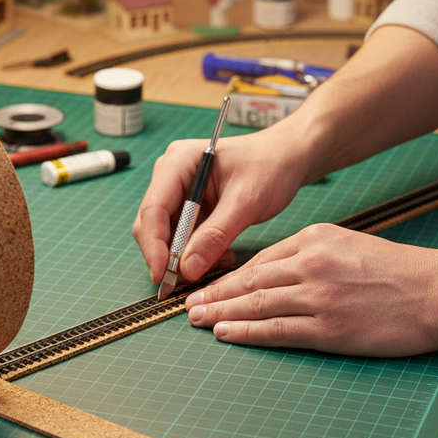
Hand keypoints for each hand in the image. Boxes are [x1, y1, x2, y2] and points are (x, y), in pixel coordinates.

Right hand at [133, 129, 306, 283]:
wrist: (286, 159)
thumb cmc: (269, 167)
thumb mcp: (246, 201)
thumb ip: (216, 235)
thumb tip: (188, 269)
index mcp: (178, 162)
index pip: (152, 208)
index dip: (153, 245)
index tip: (163, 276)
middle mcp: (170, 176)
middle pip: (152, 224)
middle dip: (168, 255)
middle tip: (192, 279)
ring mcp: (178, 192)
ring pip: (165, 236)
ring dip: (186, 257)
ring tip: (220, 261)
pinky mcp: (188, 208)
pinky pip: (182, 238)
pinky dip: (197, 253)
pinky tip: (221, 255)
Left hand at [184, 223, 437, 356]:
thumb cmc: (400, 270)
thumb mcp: (351, 244)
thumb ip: (314, 253)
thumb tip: (279, 270)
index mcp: (316, 239)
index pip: (261, 259)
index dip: (230, 274)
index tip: (208, 282)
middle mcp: (311, 264)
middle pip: (251, 280)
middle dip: (215, 292)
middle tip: (187, 303)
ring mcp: (318, 297)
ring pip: (257, 303)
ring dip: (222, 311)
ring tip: (196, 318)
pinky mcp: (330, 328)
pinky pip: (277, 329)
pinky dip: (247, 331)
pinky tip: (226, 333)